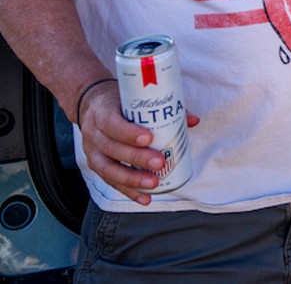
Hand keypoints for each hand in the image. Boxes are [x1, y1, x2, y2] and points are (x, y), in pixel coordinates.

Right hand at [76, 81, 199, 204]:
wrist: (90, 104)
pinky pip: (111, 181)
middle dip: (137, 158)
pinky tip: (145, 198)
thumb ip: (162, 108)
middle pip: (113, 149)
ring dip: (132, 179)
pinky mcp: (96, 165)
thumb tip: (194, 121)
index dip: (129, 133)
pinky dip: (129, 191)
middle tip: (160, 162)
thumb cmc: (119, 100)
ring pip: (109, 169)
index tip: (149, 138)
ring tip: (154, 184)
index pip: (112, 124)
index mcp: (102, 113)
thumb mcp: (134, 97)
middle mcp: (94, 134)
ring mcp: (93, 152)